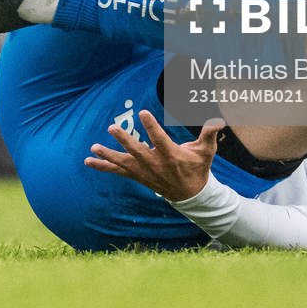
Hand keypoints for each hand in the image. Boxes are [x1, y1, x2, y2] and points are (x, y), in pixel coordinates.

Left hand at [84, 110, 221, 202]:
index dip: (151, 126)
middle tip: (111, 127)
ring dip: (108, 155)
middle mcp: (155, 164)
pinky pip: (117, 172)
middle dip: (124, 140)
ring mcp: (144, 172)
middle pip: (137, 151)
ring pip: (124, 163)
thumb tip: (218, 120)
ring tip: (93, 148)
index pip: (159, 139)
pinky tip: (88, 161)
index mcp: (171, 156)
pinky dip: (103, 167)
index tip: (143, 112)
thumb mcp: (206, 152)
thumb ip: (209, 135)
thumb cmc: (198, 168)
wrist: (191, 195)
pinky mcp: (137, 176)